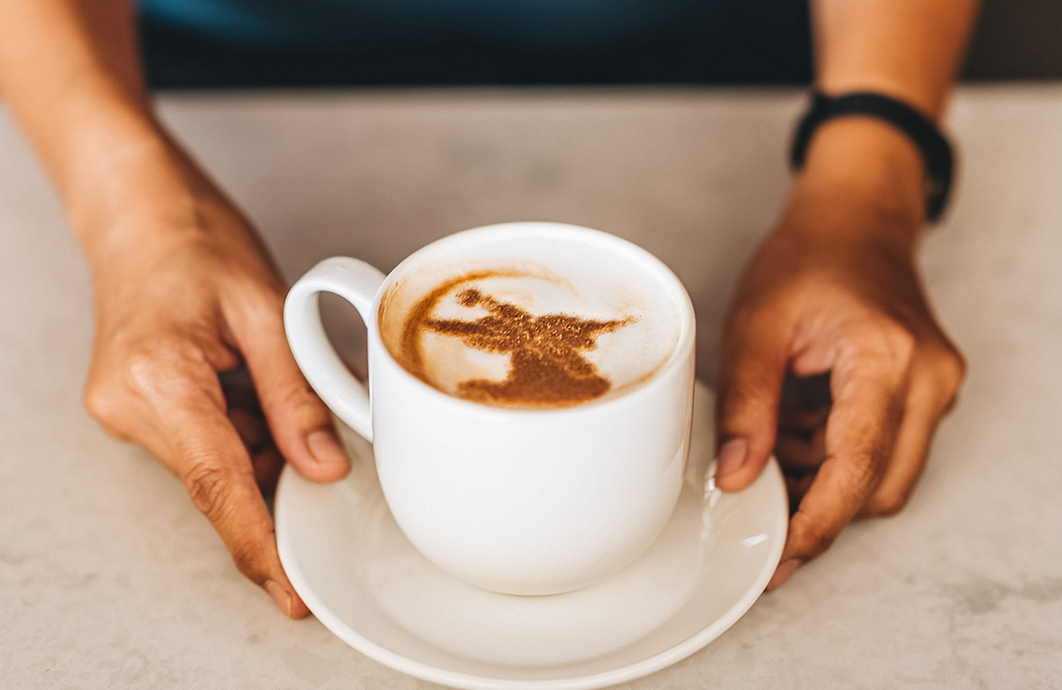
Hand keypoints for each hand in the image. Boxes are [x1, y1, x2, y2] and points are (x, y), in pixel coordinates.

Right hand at [81, 167, 349, 616]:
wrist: (139, 212)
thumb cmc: (198, 242)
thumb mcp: (266, 311)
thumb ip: (295, 396)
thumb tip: (323, 468)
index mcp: (161, 383)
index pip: (219, 487)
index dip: (260, 545)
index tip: (289, 591)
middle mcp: (130, 407)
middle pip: (219, 481)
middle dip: (274, 480)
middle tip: (317, 451)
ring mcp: (125, 410)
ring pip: (214, 462)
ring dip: (259, 444)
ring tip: (270, 378)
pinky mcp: (135, 406)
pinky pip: (201, 441)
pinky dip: (240, 429)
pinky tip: (253, 384)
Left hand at [714, 182, 964, 589]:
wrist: (855, 220)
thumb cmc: (807, 259)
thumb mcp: (756, 325)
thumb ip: (749, 406)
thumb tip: (738, 477)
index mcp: (886, 359)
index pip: (857, 467)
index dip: (816, 522)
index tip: (780, 555)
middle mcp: (928, 379)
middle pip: (879, 487)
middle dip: (819, 507)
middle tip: (760, 504)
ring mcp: (936, 387)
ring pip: (886, 475)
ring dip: (827, 479)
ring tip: (776, 442)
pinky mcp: (928, 392)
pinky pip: (889, 449)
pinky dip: (840, 455)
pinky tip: (800, 427)